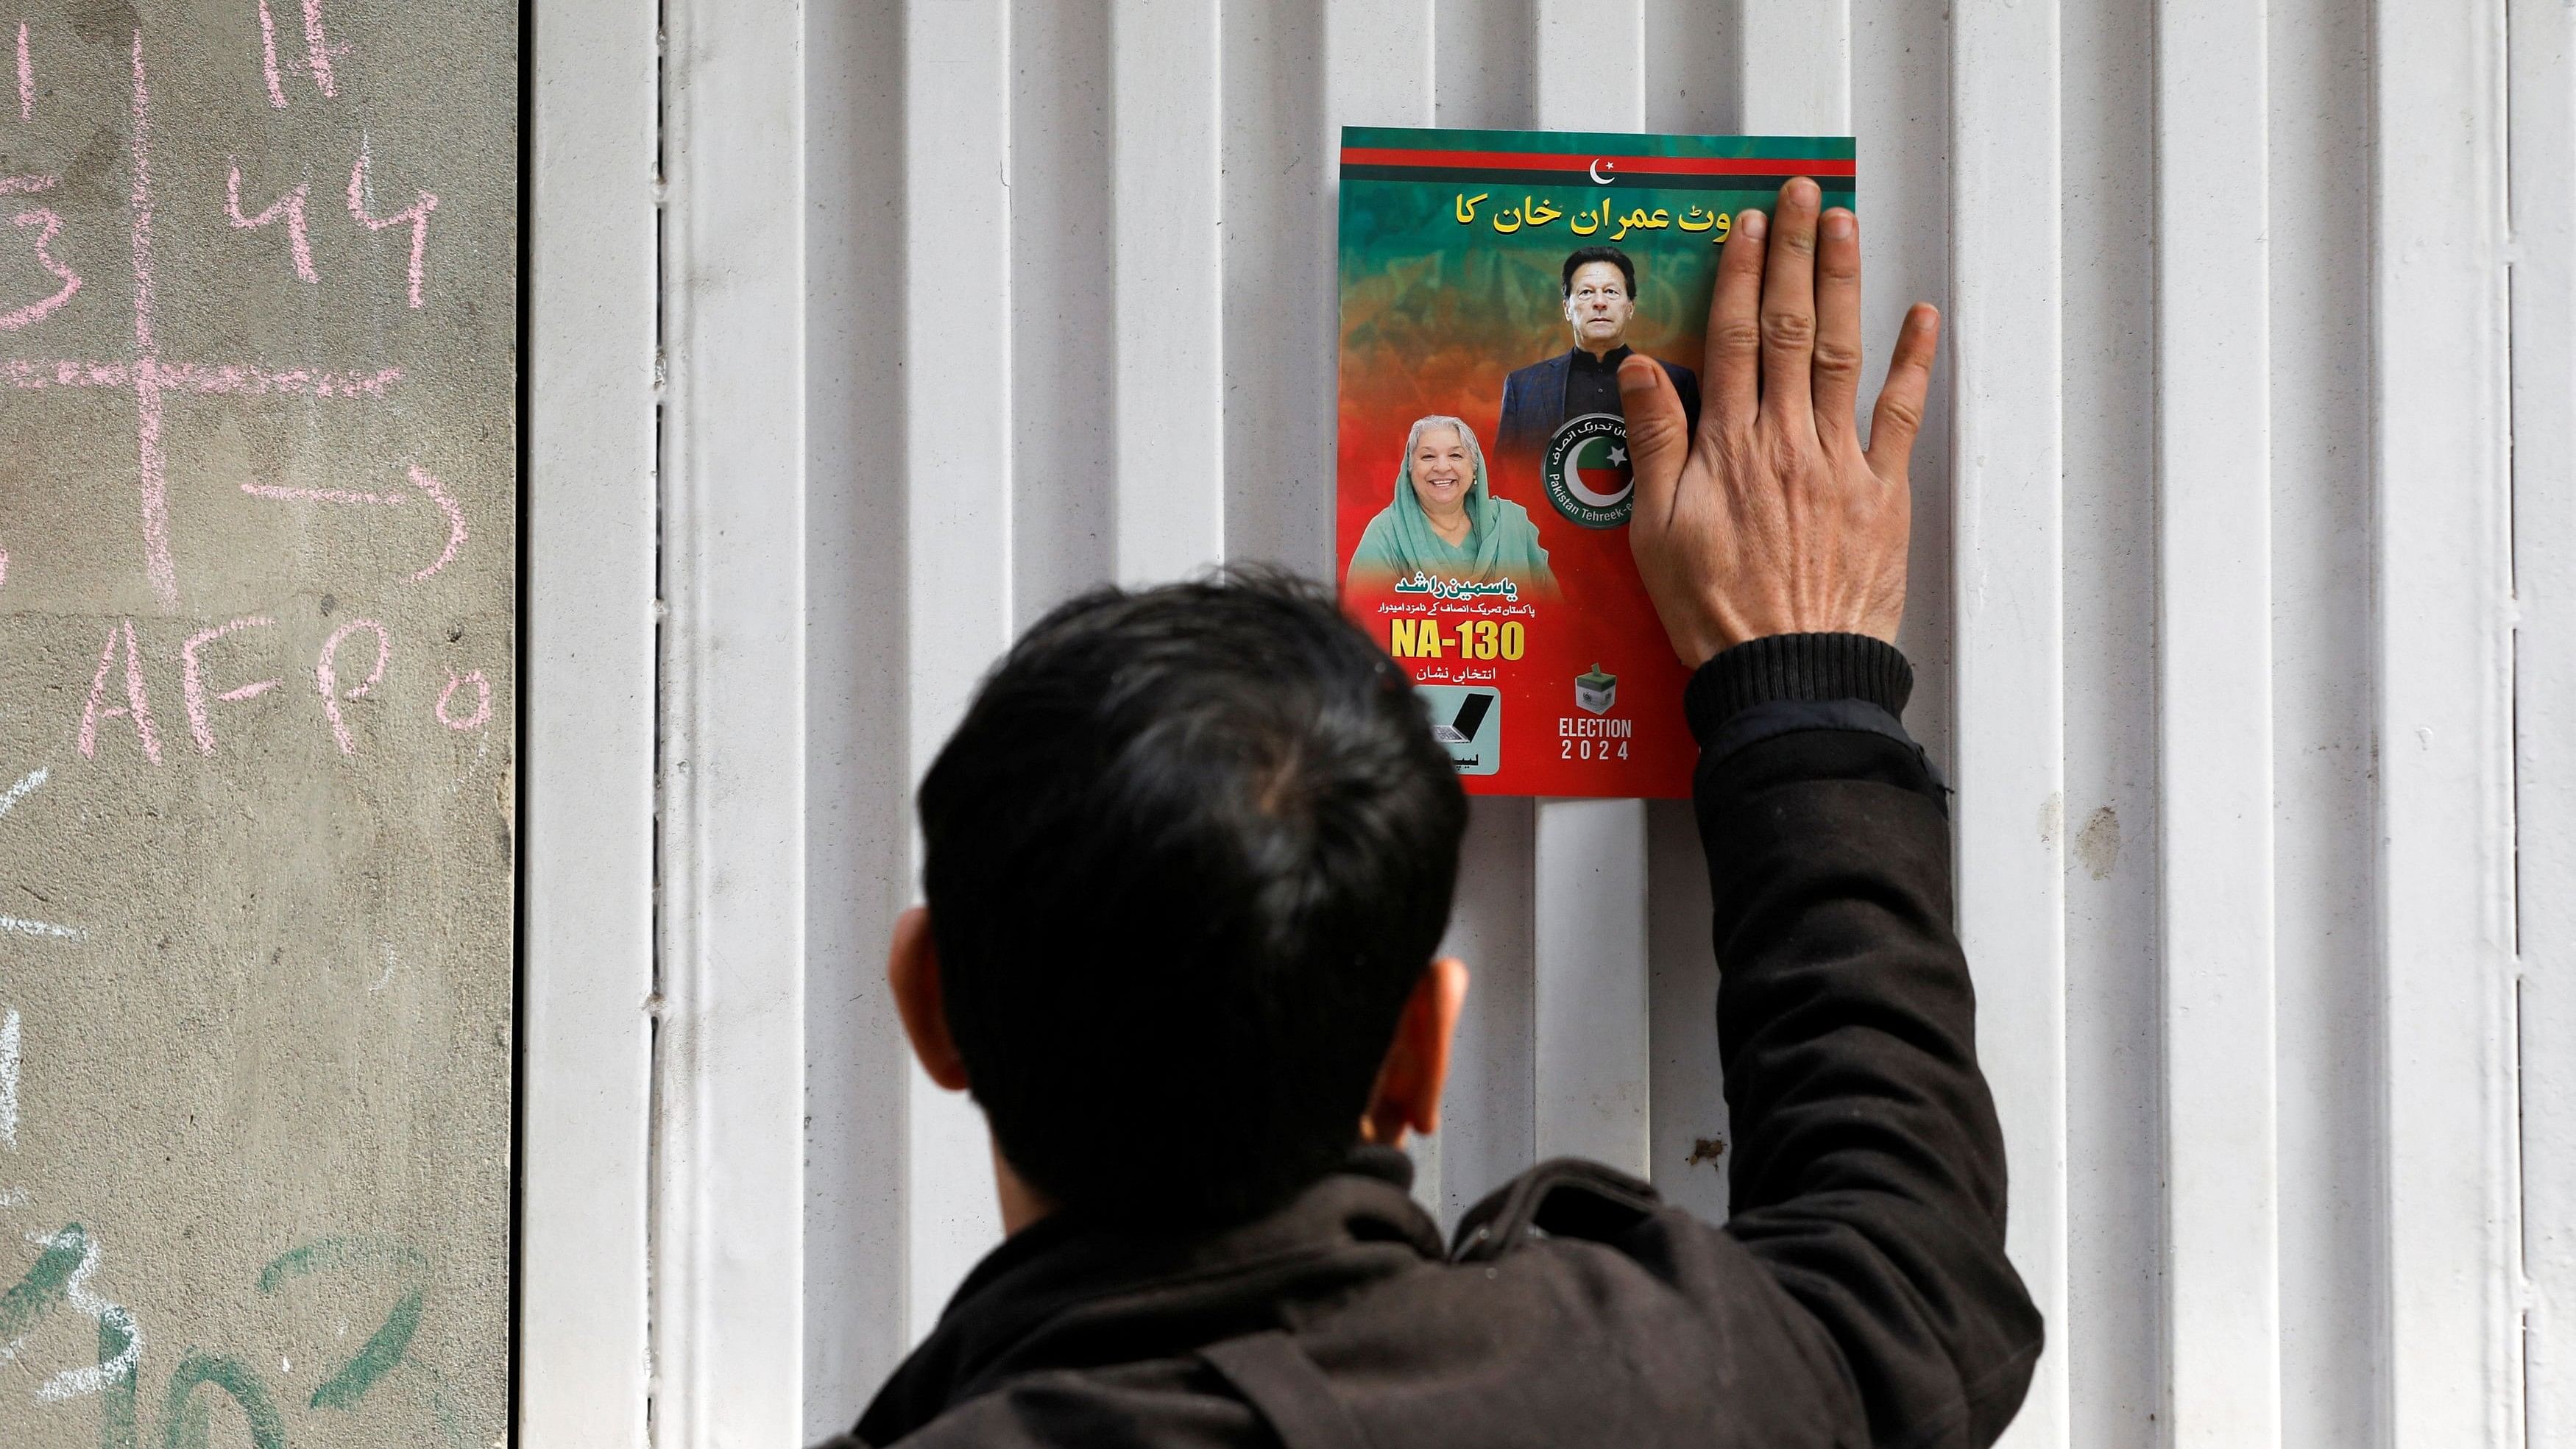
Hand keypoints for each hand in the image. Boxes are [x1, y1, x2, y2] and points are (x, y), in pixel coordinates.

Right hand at [1619, 177, 1938, 666]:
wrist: (1789, 671)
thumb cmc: (1716, 611)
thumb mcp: (1656, 531)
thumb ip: (1656, 442)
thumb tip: (1642, 368)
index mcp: (1729, 446)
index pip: (1735, 338)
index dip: (1740, 275)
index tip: (1745, 227)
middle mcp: (1786, 439)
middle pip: (1791, 326)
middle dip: (1793, 253)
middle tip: (1799, 195)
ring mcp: (1840, 461)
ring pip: (1842, 351)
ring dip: (1843, 281)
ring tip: (1842, 225)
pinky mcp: (1882, 492)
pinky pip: (1899, 414)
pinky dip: (1912, 361)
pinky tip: (1920, 317)